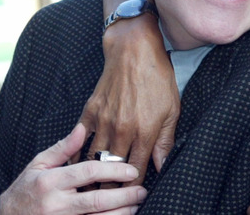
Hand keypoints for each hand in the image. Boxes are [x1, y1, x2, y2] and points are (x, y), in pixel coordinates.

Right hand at [0, 123, 146, 214]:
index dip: (113, 170)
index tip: (132, 170)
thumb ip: (63, 148)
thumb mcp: (38, 164)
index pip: (88, 172)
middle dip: (124, 195)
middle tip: (142, 190)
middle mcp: (56, 204)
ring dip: (120, 213)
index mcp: (51, 181)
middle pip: (98, 199)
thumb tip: (82, 128)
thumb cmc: (25, 190)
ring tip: (136, 205)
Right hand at [75, 14, 179, 184]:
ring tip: (92, 187)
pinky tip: (77, 165)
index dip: (132, 188)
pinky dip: (78, 154)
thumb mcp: (172, 110)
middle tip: (108, 198)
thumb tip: (162, 166)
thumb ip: (165, 141)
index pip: (135, 170)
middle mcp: (122, 130)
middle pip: (112, 169)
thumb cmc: (157, 79)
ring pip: (94, 158)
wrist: (134, 51)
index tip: (130, 198)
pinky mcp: (90, 111)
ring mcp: (103, 121)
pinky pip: (80, 139)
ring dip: (93, 175)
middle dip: (110, 187)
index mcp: (144, 132)